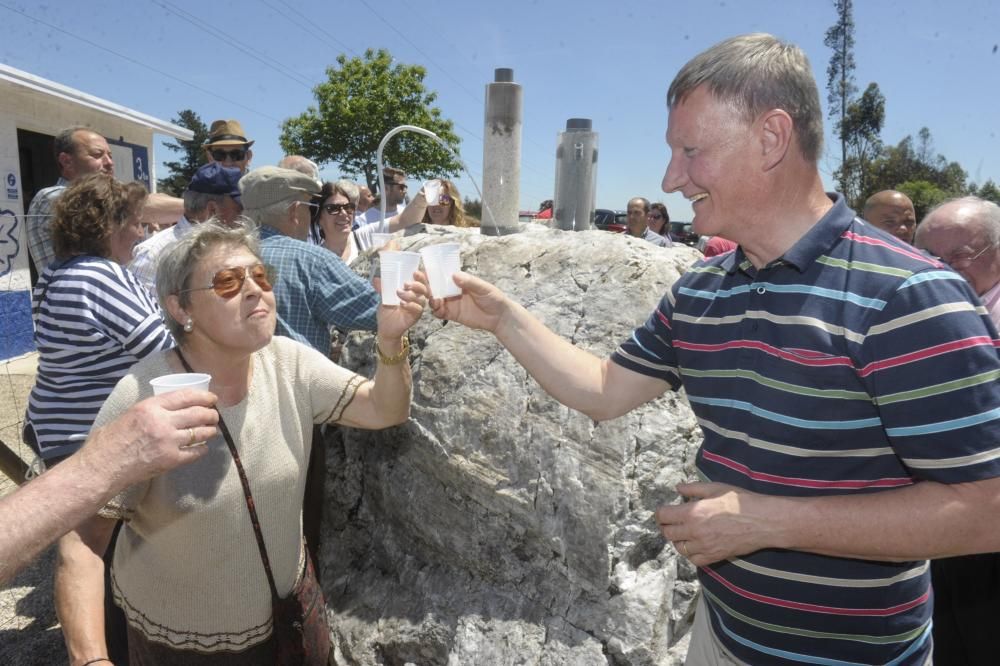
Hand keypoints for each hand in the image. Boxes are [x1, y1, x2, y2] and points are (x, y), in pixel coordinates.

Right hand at [79, 389, 218, 485]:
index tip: (212, 398)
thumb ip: (151, 409)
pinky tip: (203, 448)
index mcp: (150, 407)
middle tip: (214, 415)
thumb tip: (169, 406)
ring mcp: (169, 442)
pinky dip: (202, 449)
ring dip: (210, 431)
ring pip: (200, 433)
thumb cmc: (109, 440)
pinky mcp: (171, 460)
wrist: (102, 467)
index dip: (203, 396)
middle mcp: (162, 422)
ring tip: (212, 430)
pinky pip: (195, 452)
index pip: (185, 396)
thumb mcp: (129, 414)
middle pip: (198, 413)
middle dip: (211, 414)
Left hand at [376, 270, 428, 339]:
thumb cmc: (387, 312)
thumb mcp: (384, 298)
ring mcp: (417, 308)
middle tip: (405, 284)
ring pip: (421, 299)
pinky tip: (402, 304)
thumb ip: (382, 289)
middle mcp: (416, 299)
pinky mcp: (416, 316)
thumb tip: (376, 279)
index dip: (421, 276)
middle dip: (417, 284)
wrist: (385, 328)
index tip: (414, 272)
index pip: (420, 282)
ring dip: (411, 295)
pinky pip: (418, 309)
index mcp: (411, 292)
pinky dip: (411, 305)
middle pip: (424, 289)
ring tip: (399, 294)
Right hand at [428, 271, 509, 332]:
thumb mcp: (483, 287)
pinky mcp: (452, 314)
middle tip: (418, 286)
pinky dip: (435, 311)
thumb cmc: (493, 298)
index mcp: (458, 281)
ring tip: (432, 299)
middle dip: (425, 286)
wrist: (499, 317)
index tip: (422, 273)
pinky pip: (439, 313)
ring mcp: (451, 303)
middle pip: (434, 287)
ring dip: (429, 299)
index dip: (431, 274)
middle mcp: (452, 291)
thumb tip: (454, 275)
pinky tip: (437, 309)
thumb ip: (469, 282)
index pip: (441, 276)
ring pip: (434, 300)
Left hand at [655, 482, 780, 565]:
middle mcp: (694, 531)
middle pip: (668, 534)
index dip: (660, 513)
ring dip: (678, 540)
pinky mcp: (714, 557)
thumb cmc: (739, 501)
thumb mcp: (714, 488)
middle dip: (667, 527)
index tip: (664, 512)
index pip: (663, 516)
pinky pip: (694, 560)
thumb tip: (678, 488)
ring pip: (679, 548)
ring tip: (685, 532)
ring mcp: (704, 546)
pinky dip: (691, 553)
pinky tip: (696, 545)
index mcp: (692, 512)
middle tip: (672, 521)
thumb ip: (693, 488)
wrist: (762, 520)